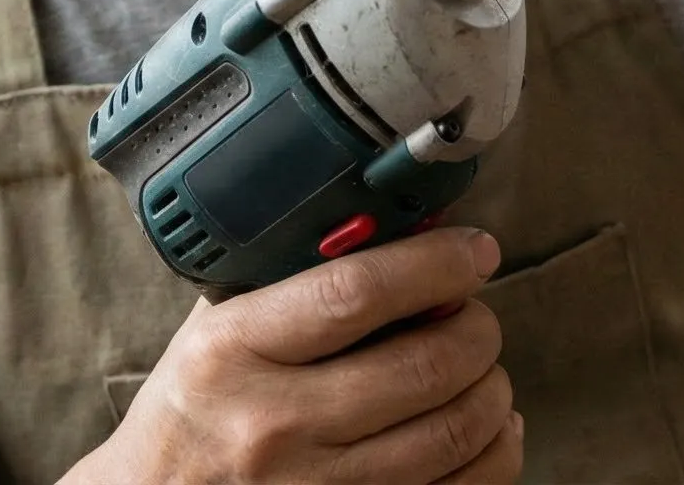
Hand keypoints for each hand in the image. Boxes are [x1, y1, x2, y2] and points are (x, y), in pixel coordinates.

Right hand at [76, 228, 523, 484]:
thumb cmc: (189, 417)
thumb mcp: (213, 332)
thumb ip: (288, 280)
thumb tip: (393, 231)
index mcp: (232, 353)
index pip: (356, 293)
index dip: (434, 263)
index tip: (471, 250)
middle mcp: (274, 425)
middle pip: (426, 364)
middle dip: (475, 328)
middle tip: (475, 313)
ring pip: (455, 431)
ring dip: (491, 388)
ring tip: (481, 369)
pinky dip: (494, 452)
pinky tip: (488, 428)